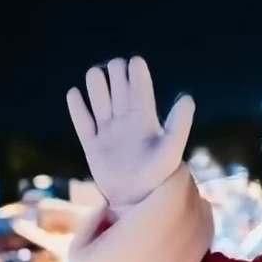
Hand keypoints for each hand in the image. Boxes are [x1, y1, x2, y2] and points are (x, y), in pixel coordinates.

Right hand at [67, 57, 194, 210]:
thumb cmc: (159, 175)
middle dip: (116, 77)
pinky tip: (74, 94)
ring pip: (100, 103)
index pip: (140, 92)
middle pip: (118, 92)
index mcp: (145, 121)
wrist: (138, 200)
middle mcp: (126, 124)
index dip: (137, 76)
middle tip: (115, 65)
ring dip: (97, 87)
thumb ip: (179, 124)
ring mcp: (108, 133)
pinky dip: (78, 109)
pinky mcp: (93, 146)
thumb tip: (187, 97)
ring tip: (95, 73)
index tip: (135, 61)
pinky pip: (83, 124)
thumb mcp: (171, 148)